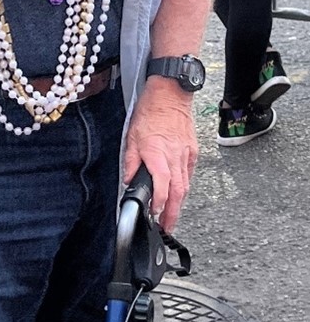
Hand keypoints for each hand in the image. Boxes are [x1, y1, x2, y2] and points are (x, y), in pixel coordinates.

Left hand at [123, 77, 197, 231]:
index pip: (162, 187)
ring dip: (179, 203)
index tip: (156, 216)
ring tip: (172, 216)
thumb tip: (127, 181)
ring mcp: (186, 154)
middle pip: (178, 193)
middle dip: (173, 214)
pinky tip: (179, 191)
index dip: (160, 205)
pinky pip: (189, 173)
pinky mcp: (192, 150)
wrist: (171, 93)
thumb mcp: (131, 136)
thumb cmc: (150, 111)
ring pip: (185, 185)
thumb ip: (130, 162)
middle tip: (167, 227)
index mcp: (158, 154)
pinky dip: (184, 185)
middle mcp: (174, 157)